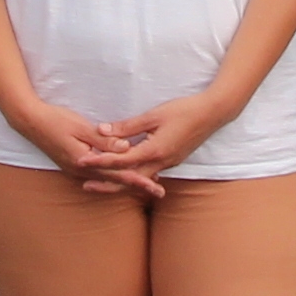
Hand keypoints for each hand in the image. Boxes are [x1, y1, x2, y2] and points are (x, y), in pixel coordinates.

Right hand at [44, 103, 170, 200]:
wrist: (29, 122)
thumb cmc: (55, 120)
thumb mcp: (81, 127)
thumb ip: (104, 140)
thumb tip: (126, 148)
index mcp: (84, 162)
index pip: (118, 174)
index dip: (139, 180)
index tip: (156, 185)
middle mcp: (81, 171)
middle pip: (115, 182)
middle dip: (137, 186)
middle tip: (159, 191)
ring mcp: (76, 170)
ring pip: (106, 180)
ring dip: (126, 182)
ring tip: (146, 183)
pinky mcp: (73, 165)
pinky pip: (98, 175)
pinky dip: (113, 176)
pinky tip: (121, 174)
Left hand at [89, 95, 228, 181]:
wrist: (213, 114)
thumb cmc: (184, 110)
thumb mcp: (153, 115)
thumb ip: (127, 126)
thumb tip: (102, 129)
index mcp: (154, 151)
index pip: (121, 160)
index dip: (99, 161)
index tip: (82, 161)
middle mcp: (160, 163)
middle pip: (129, 180)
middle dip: (107, 184)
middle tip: (86, 186)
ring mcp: (167, 164)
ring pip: (139, 179)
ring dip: (120, 182)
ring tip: (102, 182)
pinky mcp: (171, 161)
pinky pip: (149, 174)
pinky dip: (135, 176)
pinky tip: (127, 175)